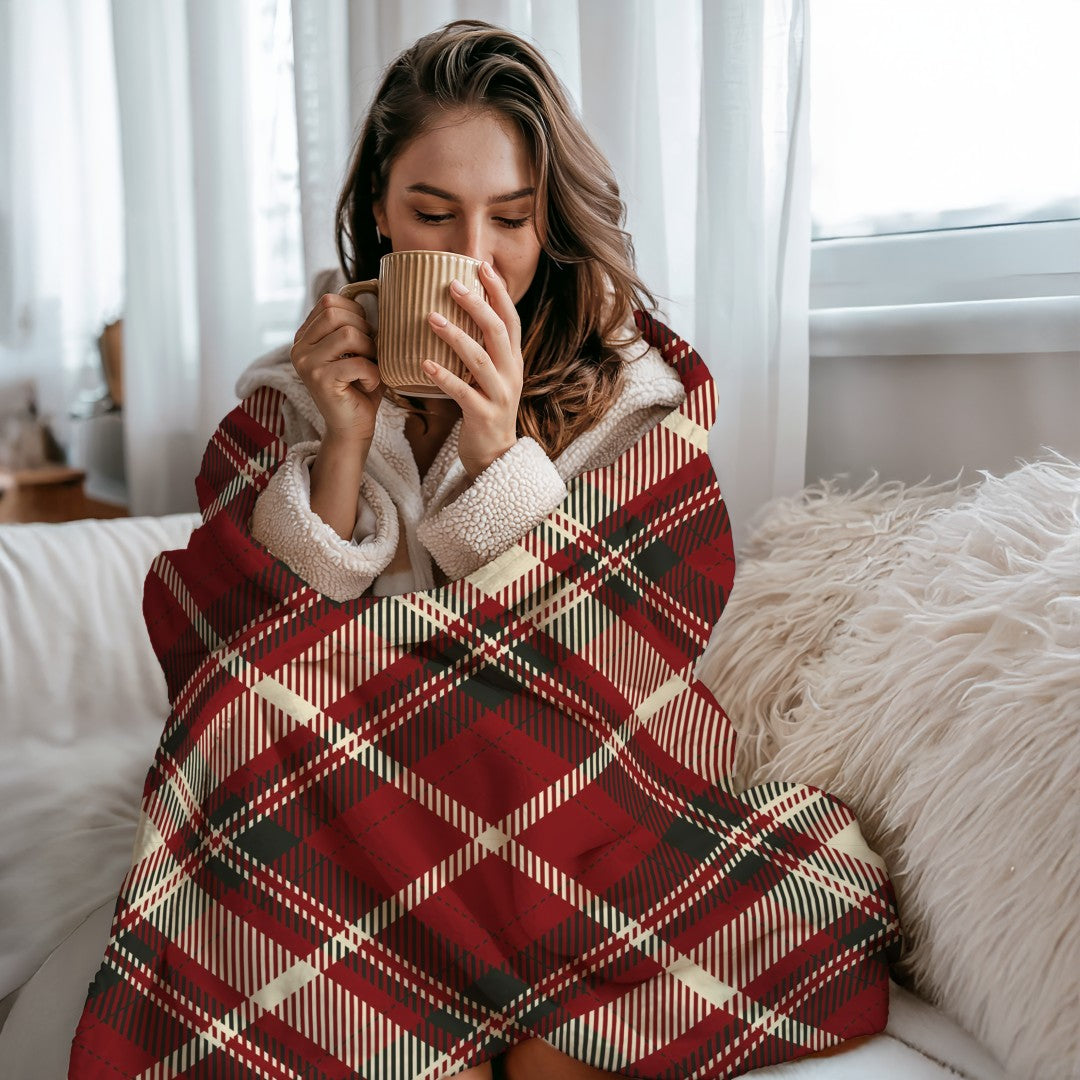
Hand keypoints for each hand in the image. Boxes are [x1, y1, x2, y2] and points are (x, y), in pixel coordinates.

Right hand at [290, 293, 382, 443]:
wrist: (353, 427)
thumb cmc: (360, 386)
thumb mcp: (357, 349)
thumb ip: (356, 324)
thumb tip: (375, 291)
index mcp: (305, 336)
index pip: (329, 302)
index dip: (356, 313)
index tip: (366, 335)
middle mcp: (299, 347)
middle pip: (336, 313)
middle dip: (364, 329)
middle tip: (371, 352)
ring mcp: (306, 363)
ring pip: (347, 333)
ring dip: (370, 350)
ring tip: (371, 367)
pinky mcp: (319, 380)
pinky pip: (357, 363)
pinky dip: (373, 373)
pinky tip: (368, 384)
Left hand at [423, 261, 521, 479]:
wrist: (496, 456)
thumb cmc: (485, 410)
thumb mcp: (489, 377)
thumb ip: (479, 350)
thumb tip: (452, 315)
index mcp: (513, 360)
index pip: (510, 319)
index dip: (498, 292)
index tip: (481, 266)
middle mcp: (511, 374)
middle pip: (497, 332)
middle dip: (476, 305)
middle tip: (452, 285)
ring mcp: (500, 395)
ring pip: (480, 359)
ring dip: (455, 336)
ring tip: (431, 318)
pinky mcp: (483, 415)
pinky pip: (462, 392)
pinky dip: (443, 376)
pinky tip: (424, 364)